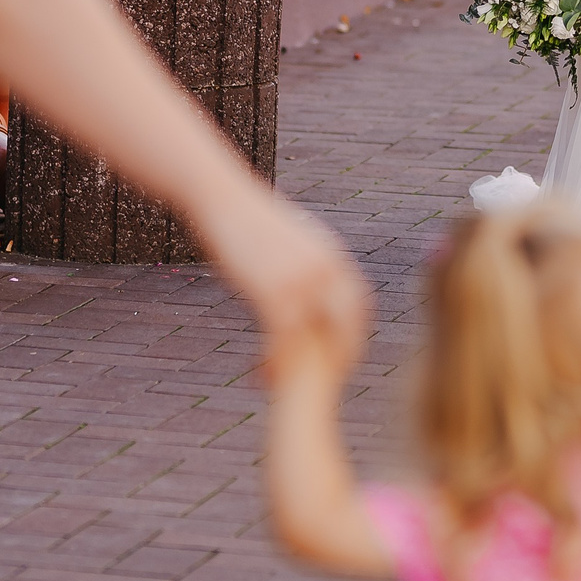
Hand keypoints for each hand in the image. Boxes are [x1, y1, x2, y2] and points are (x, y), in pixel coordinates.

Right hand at [192, 185, 368, 371]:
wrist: (221, 196)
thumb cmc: (247, 220)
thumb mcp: (288, 240)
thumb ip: (305, 263)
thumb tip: (308, 283)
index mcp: (333, 255)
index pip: (359, 305)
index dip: (352, 336)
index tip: (340, 359)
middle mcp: (326, 268)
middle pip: (346, 327)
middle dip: (337, 360)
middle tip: (320, 384)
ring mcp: (302, 280)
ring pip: (314, 339)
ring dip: (299, 368)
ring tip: (281, 384)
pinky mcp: (273, 290)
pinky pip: (283, 339)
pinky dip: (274, 362)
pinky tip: (259, 374)